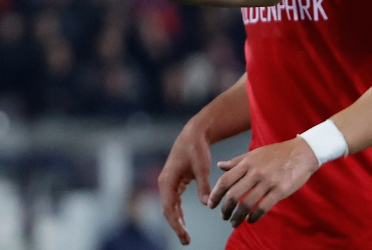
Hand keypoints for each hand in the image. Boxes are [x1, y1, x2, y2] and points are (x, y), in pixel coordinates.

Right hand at [158, 118, 214, 244]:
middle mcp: (165, 183)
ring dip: (177, 220)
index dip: (176, 224)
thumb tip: (207, 204)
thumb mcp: (201, 167)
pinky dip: (178, 211)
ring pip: (170, 206)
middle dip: (176, 226)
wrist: (194, 133)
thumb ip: (203, 185)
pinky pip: (175, 200)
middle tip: (186, 241)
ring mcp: (169, 182)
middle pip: (168, 210)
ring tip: (185, 236)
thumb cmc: (197, 148)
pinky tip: (183, 221)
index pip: (169, 208)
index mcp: (167, 180)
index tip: (184, 235)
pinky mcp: (175, 181)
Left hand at [207, 137, 319, 227]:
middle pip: (233, 195)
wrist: (302, 152)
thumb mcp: (255, 154)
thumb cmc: (278, 153)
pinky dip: (254, 217)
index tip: (211, 204)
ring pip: (247, 204)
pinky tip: (250, 220)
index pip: (225, 181)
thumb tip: (220, 165)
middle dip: (225, 209)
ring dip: (237, 217)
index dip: (216, 194)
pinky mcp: (280, 190)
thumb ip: (237, 161)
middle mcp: (255, 172)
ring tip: (234, 222)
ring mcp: (268, 182)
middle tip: (223, 216)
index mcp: (248, 163)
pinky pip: (263, 207)